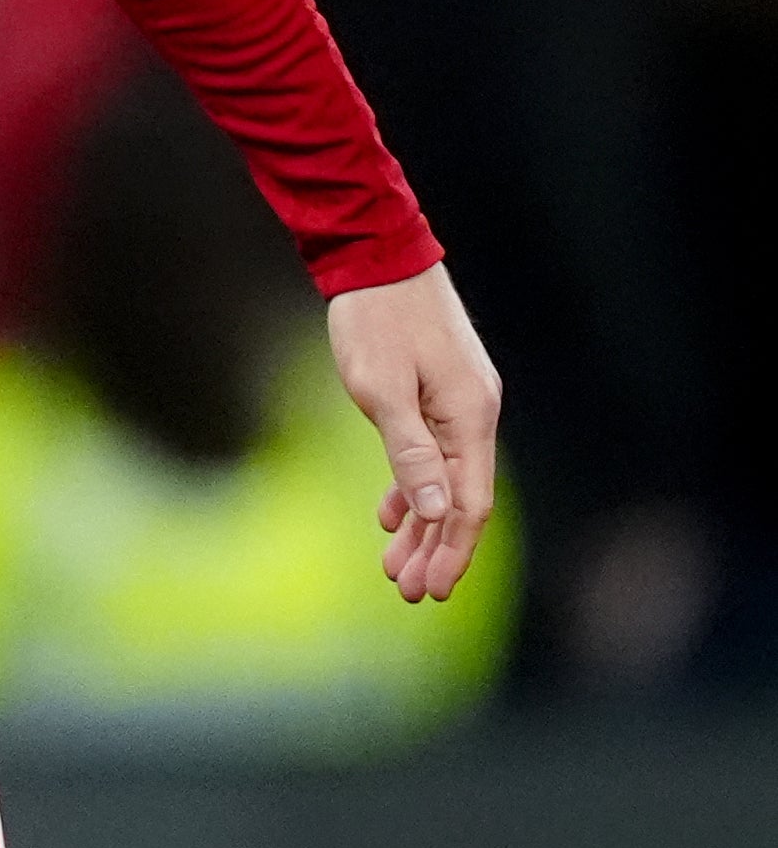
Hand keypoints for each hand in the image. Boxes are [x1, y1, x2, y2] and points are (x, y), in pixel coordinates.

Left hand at [327, 263, 500, 603]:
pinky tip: (390, 514)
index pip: (468, 504)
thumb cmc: (375, 319)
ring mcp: (456, 403)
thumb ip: (409, 453)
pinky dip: (411, 487)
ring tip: (393, 565)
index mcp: (469, 418)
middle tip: (407, 593)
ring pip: (442, 480)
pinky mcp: (435, 392)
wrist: (376, 254)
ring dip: (419, 524)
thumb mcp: (382, 389)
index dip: (451, 552)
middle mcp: (473, 414)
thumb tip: (435, 512)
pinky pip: (430, 454)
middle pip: (460, 500)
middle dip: (435, 549)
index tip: (429, 591)